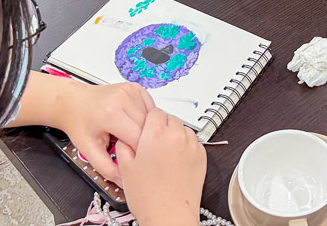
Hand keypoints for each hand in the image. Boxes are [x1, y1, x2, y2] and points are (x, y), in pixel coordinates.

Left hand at [55, 82, 155, 184]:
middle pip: (148, 128)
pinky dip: (145, 118)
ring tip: (127, 134)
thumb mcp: (88, 150)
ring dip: (145, 130)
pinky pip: (150, 107)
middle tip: (130, 149)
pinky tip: (132, 123)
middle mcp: (123, 98)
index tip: (133, 160)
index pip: (138, 139)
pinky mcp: (135, 87)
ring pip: (151, 118)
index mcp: (111, 114)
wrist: (73, 102)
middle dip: (143, 142)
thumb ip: (107, 168)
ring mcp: (130, 91)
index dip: (138, 154)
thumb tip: (125, 183)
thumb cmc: (79, 123)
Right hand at [113, 109, 205, 225]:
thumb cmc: (148, 196)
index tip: (146, 130)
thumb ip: (124, 145)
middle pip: (169, 118)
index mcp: (155, 134)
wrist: (169, 216)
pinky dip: (185, 147)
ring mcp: (191, 144)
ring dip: (174, 136)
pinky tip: (175, 163)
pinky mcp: (202, 155)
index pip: (154, 111)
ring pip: (182, 129)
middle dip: (161, 128)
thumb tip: (126, 137)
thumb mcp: (125, 168)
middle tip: (153, 146)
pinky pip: (193, 142)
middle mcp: (176, 135)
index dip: (148, 122)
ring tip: (165, 156)